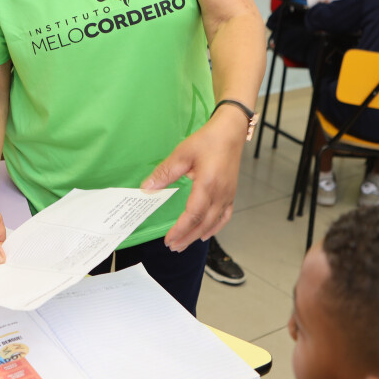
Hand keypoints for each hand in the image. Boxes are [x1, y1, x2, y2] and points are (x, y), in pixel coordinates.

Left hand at [141, 112, 245, 251]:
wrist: (231, 132)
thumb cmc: (207, 140)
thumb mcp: (182, 153)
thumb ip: (165, 172)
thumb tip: (147, 188)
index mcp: (207, 185)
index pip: (193, 214)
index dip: (180, 229)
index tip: (168, 239)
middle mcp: (220, 194)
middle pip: (203, 223)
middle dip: (187, 237)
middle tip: (173, 246)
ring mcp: (228, 195)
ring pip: (214, 222)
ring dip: (198, 235)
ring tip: (184, 244)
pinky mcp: (232, 193)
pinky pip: (225, 216)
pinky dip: (215, 227)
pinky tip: (206, 233)